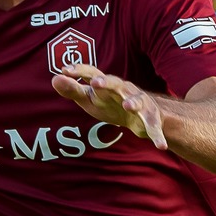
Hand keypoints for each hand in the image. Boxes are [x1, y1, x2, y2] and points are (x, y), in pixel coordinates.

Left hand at [51, 63, 165, 148]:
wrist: (141, 113)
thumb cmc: (110, 103)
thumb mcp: (90, 98)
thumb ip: (73, 89)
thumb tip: (55, 78)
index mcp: (107, 84)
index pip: (92, 74)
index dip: (80, 71)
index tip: (65, 70)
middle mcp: (124, 89)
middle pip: (116, 83)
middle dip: (106, 83)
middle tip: (95, 83)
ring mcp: (140, 103)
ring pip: (138, 100)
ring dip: (134, 103)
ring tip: (129, 106)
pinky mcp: (151, 118)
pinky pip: (154, 126)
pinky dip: (157, 135)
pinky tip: (160, 145)